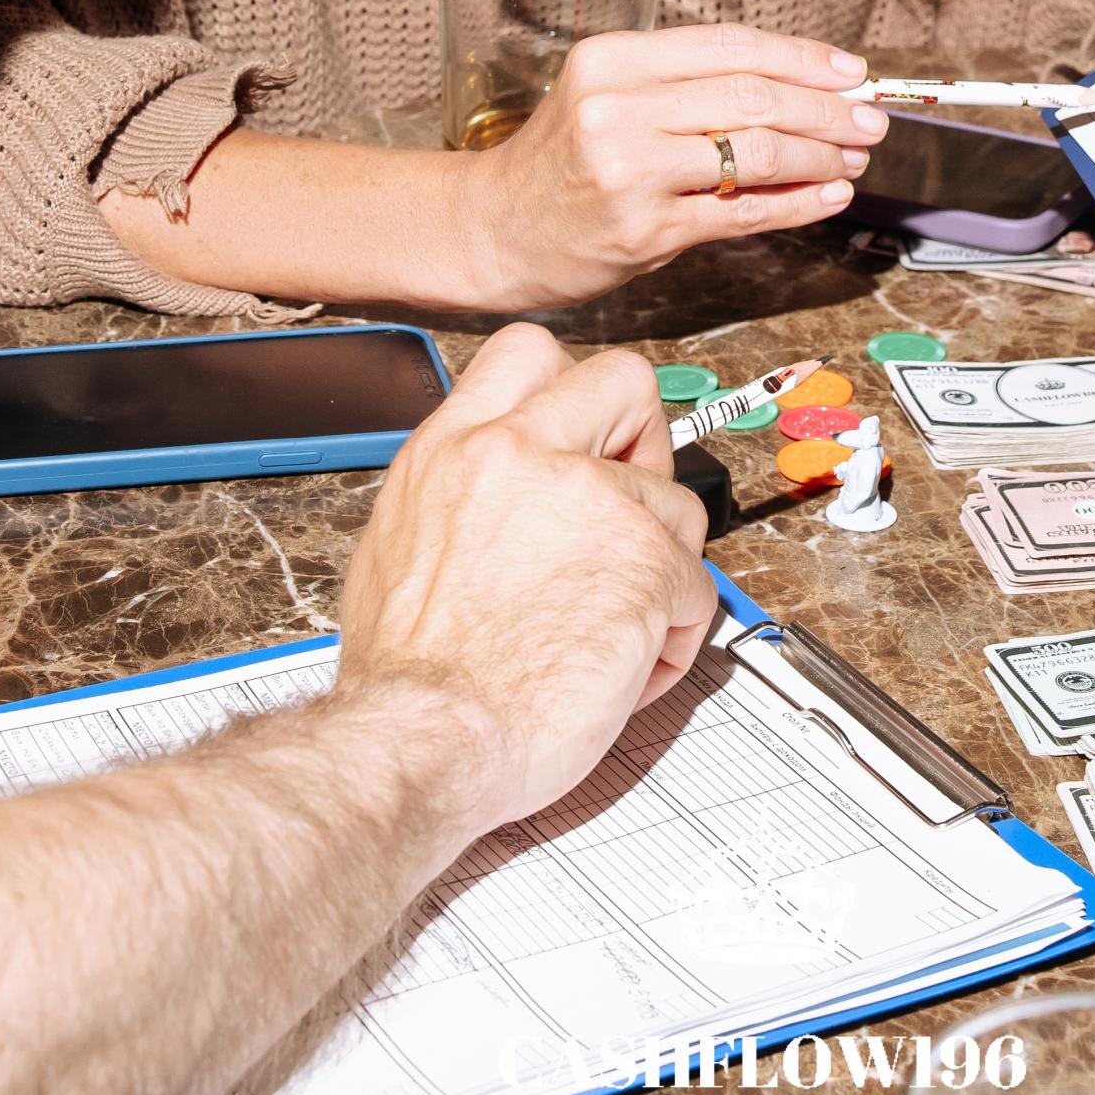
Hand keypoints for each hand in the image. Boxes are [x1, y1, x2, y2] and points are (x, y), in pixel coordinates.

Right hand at [338, 323, 715, 840]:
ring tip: (616, 629)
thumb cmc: (406, 677)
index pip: (530, 355)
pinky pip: (696, 587)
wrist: (420, 739)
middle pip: (624, 380)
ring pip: (675, 502)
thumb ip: (463, 497)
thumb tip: (503, 499)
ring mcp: (587, 498)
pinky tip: (626, 671)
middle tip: (628, 509)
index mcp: (453, 448)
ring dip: (659, 567)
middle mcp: (518, 452)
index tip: (583, 441)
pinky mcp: (644, 558)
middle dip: (643, 441)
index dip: (574, 392)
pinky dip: (674, 635)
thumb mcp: (399, 546)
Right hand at [462, 22, 884, 308]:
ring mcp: (631, 171)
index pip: (731, 46)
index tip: (850, 72)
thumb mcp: (607, 99)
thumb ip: (688, 91)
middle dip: (825, 109)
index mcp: (612, 60)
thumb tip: (799, 90)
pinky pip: (742, 214)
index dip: (802, 58)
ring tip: (852, 159)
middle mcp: (618, 108)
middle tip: (869, 120)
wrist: (491, 231)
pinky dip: (796, 205)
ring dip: (819, 157)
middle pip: (752, 96)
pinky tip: (826, 198)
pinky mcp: (645, 230)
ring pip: (754, 153)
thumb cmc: (558, 165)